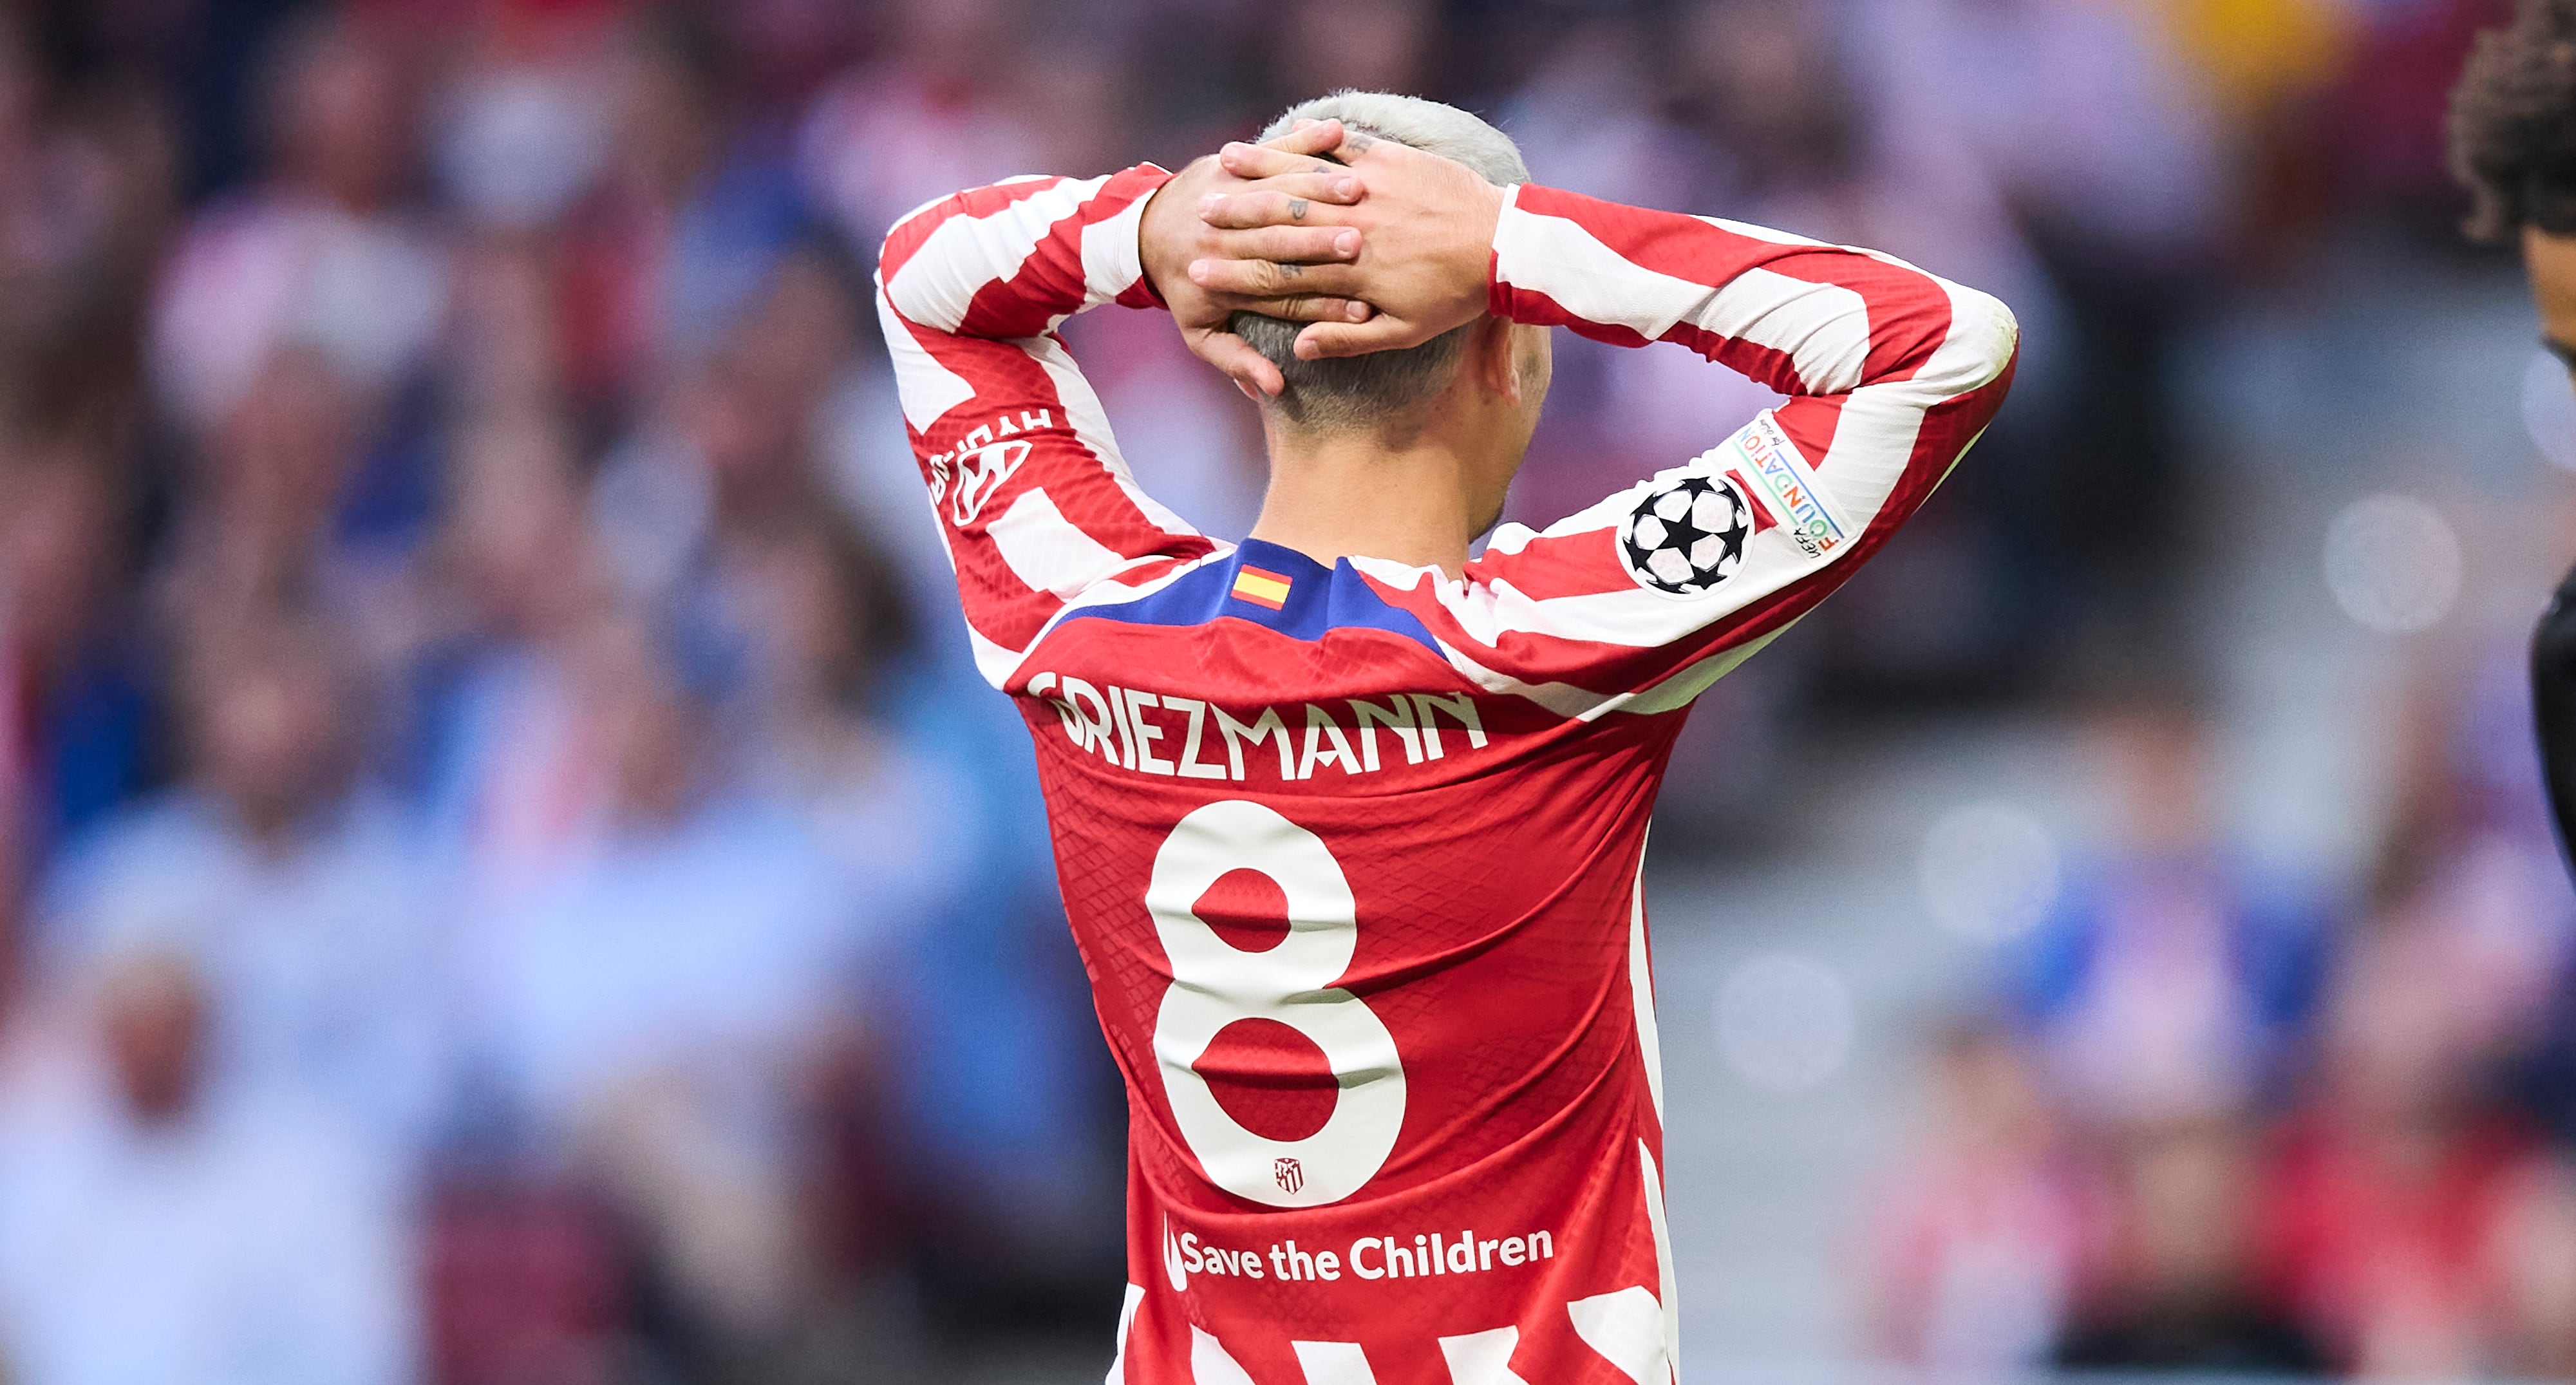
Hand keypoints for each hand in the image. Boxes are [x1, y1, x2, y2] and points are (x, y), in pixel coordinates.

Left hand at [1140, 120, 1375, 396]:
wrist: (1144, 231)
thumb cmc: (1184, 288)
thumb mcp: (1200, 332)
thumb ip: (1236, 360)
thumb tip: (1269, 390)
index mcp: (1226, 283)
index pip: (1281, 294)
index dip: (1322, 304)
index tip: (1362, 310)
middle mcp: (1227, 238)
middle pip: (1282, 242)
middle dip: (1321, 243)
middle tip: (1362, 245)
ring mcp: (1229, 195)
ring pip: (1280, 192)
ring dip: (1320, 190)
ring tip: (1359, 192)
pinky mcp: (1232, 165)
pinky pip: (1273, 151)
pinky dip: (1304, 140)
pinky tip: (1338, 133)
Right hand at [1193, 127, 1506, 359]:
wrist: (1502, 245)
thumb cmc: (1454, 296)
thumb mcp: (1404, 332)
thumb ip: (1348, 340)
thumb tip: (1298, 349)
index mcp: (1350, 274)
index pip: (1279, 272)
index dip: (1236, 273)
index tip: (1197, 272)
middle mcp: (1352, 227)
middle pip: (1282, 220)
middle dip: (1235, 215)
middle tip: (1196, 213)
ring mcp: (1370, 190)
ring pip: (1305, 177)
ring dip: (1261, 169)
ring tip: (1224, 163)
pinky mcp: (1390, 160)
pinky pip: (1342, 145)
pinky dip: (1309, 139)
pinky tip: (1287, 130)